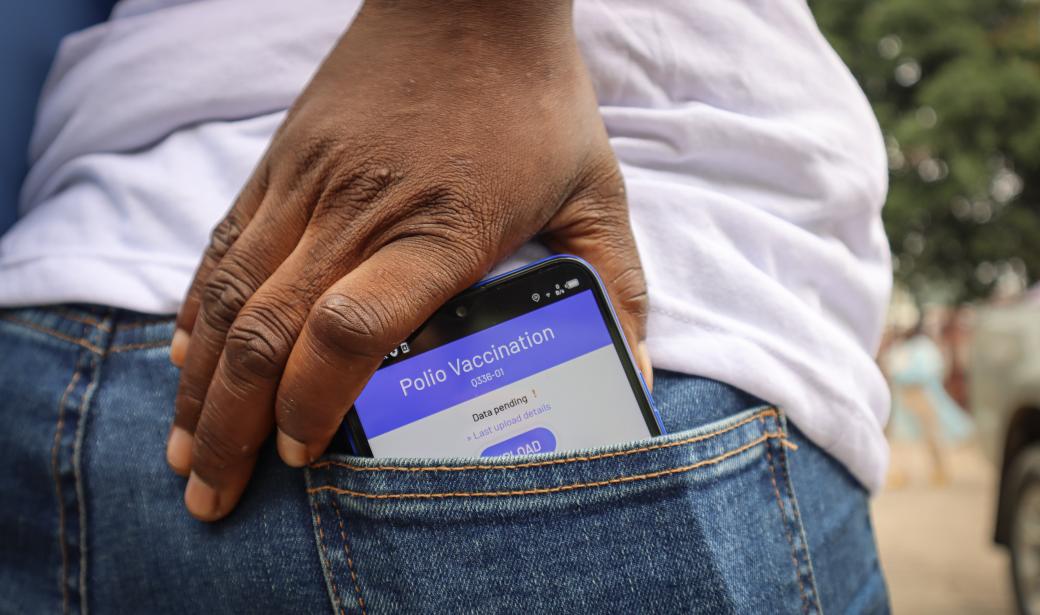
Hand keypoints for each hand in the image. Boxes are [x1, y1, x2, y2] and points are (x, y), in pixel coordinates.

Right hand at [166, 0, 649, 520]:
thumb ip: (614, 287)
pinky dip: (198, 309)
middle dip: (229, 427)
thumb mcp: (595, 193)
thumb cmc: (535, 99)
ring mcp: (309, 183)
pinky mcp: (283, 161)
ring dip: (198, 384)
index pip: (350, 330)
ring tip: (181, 449)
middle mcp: (359, 210)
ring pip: (229, 296)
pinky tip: (185, 358)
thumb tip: (636, 376)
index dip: (313, 400)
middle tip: (210, 494)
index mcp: (440, 230)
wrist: (469, 0)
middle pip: (267, 331)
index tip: (304, 453)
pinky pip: (223, 244)